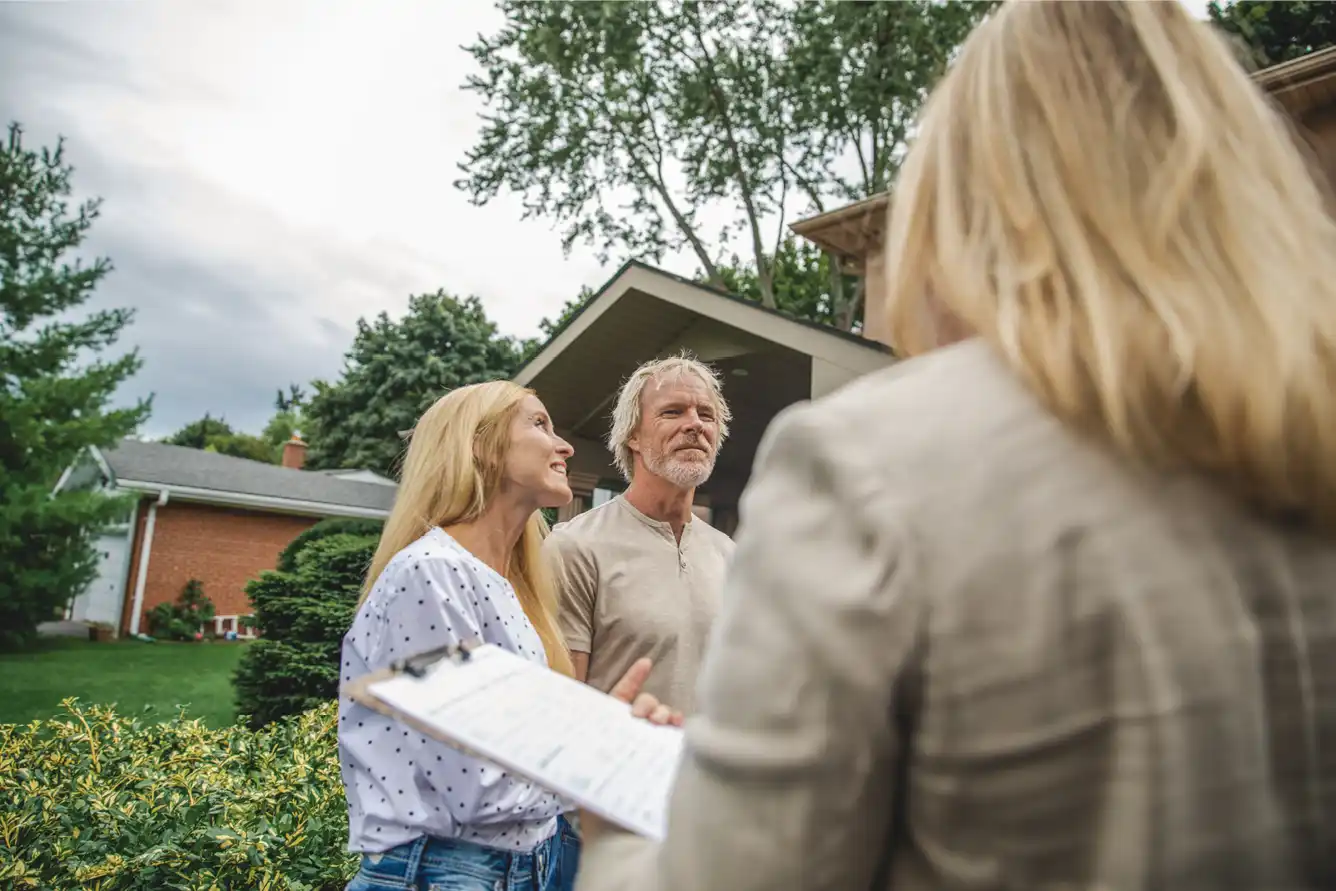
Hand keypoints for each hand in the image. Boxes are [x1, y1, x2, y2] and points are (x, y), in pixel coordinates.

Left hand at [581, 658, 682, 842]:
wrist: (615, 833)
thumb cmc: (594, 800)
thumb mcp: (578, 763)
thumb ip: (572, 744)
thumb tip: (549, 726)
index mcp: (609, 730)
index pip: (621, 697)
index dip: (632, 679)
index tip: (645, 662)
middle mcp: (633, 736)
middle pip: (645, 705)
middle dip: (647, 703)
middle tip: (642, 717)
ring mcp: (653, 746)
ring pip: (664, 716)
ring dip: (663, 713)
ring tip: (659, 724)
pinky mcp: (667, 758)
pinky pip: (678, 734)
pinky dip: (680, 726)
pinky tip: (677, 728)